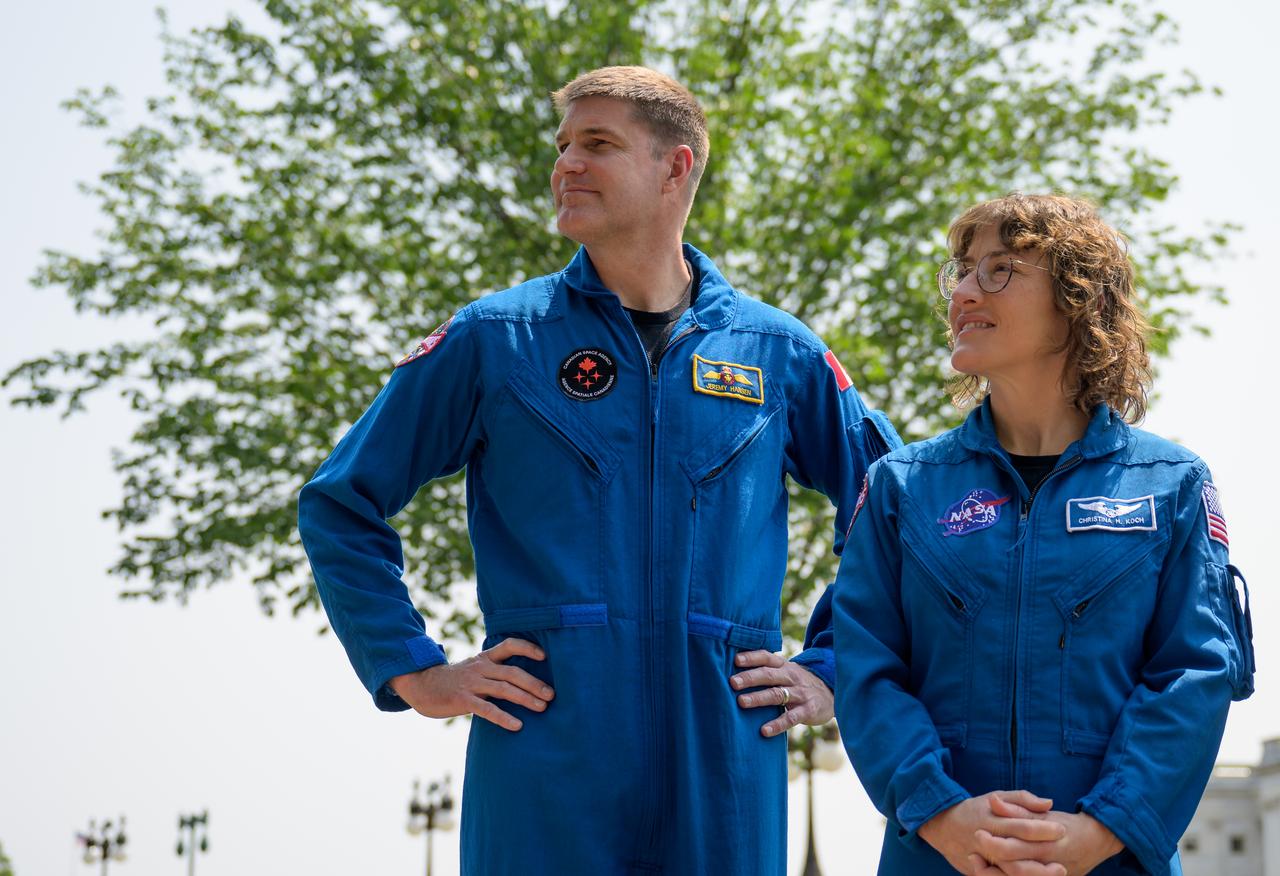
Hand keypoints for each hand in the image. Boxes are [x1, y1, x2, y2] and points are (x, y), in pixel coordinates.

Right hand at [389, 638, 554, 731]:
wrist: (422, 685)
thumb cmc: (454, 681)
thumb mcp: (474, 669)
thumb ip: (494, 672)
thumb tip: (525, 682)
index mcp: (485, 658)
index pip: (509, 645)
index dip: (528, 648)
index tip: (545, 656)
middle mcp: (481, 668)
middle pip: (513, 672)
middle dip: (535, 683)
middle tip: (552, 695)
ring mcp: (472, 683)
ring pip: (504, 689)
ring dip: (525, 698)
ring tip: (542, 708)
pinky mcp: (462, 699)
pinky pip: (487, 709)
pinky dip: (504, 717)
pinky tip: (517, 725)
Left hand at [730, 651, 832, 737]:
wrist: (832, 694)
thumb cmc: (798, 683)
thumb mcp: (786, 672)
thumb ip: (767, 671)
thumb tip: (733, 673)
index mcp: (784, 666)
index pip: (767, 657)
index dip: (752, 657)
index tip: (735, 660)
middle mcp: (791, 677)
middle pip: (769, 675)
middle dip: (750, 678)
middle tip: (732, 682)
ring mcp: (800, 693)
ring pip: (777, 694)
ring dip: (759, 698)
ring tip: (741, 702)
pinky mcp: (808, 710)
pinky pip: (791, 718)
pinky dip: (777, 724)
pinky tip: (764, 731)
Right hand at [917, 791, 1064, 874]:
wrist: (941, 826)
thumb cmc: (975, 810)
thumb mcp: (996, 797)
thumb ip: (1023, 799)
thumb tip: (1049, 803)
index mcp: (992, 819)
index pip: (1021, 825)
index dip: (1043, 828)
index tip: (1062, 829)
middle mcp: (987, 839)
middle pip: (1016, 851)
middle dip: (1042, 856)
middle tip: (1063, 857)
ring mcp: (981, 858)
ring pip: (1009, 870)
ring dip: (1034, 873)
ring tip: (1057, 872)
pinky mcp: (978, 871)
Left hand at [972, 802, 1122, 875]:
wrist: (1096, 841)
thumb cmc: (1065, 824)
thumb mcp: (1042, 814)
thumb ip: (1017, 809)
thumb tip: (992, 801)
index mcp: (1047, 841)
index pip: (1016, 845)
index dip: (993, 843)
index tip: (978, 833)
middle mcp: (1049, 862)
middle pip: (1015, 868)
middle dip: (991, 859)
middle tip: (974, 849)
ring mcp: (1051, 875)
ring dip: (994, 875)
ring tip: (976, 864)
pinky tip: (992, 873)